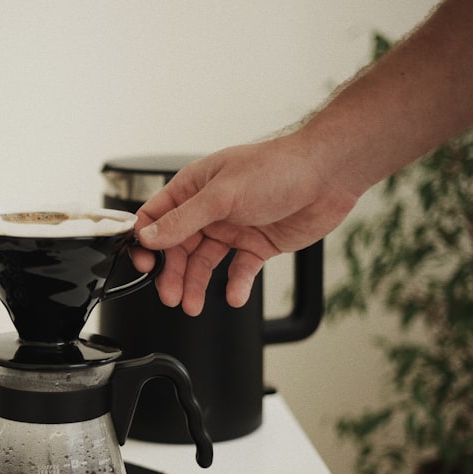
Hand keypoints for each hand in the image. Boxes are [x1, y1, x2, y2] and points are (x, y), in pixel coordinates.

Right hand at [132, 135, 361, 314]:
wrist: (328, 175)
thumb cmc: (277, 168)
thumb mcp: (221, 195)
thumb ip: (183, 220)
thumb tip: (149, 237)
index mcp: (194, 188)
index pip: (157, 217)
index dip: (146, 241)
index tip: (144, 264)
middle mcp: (209, 209)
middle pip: (178, 247)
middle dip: (172, 272)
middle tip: (170, 295)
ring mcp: (233, 227)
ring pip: (204, 262)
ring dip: (196, 284)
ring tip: (192, 304)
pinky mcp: (256, 244)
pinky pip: (239, 270)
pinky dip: (235, 284)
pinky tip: (234, 295)